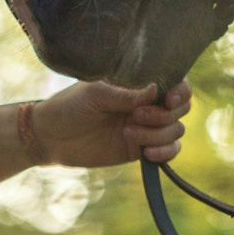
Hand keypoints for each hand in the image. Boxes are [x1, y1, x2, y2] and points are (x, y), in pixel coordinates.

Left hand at [32, 80, 191, 167]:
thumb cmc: (70, 106)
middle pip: (181, 108)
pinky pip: (170, 151)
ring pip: (176, 130)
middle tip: (135, 116)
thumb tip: (156, 90)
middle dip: (164, 114)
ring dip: (157, 133)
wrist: (51, 137)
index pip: (175, 82)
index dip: (180, 90)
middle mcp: (147, 103)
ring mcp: (147, 126)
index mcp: (138, 83)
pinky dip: (165, 153)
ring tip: (127, 132)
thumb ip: (126, 93)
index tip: (168, 99)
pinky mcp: (141, 149)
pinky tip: (146, 152)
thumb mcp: (95, 94)